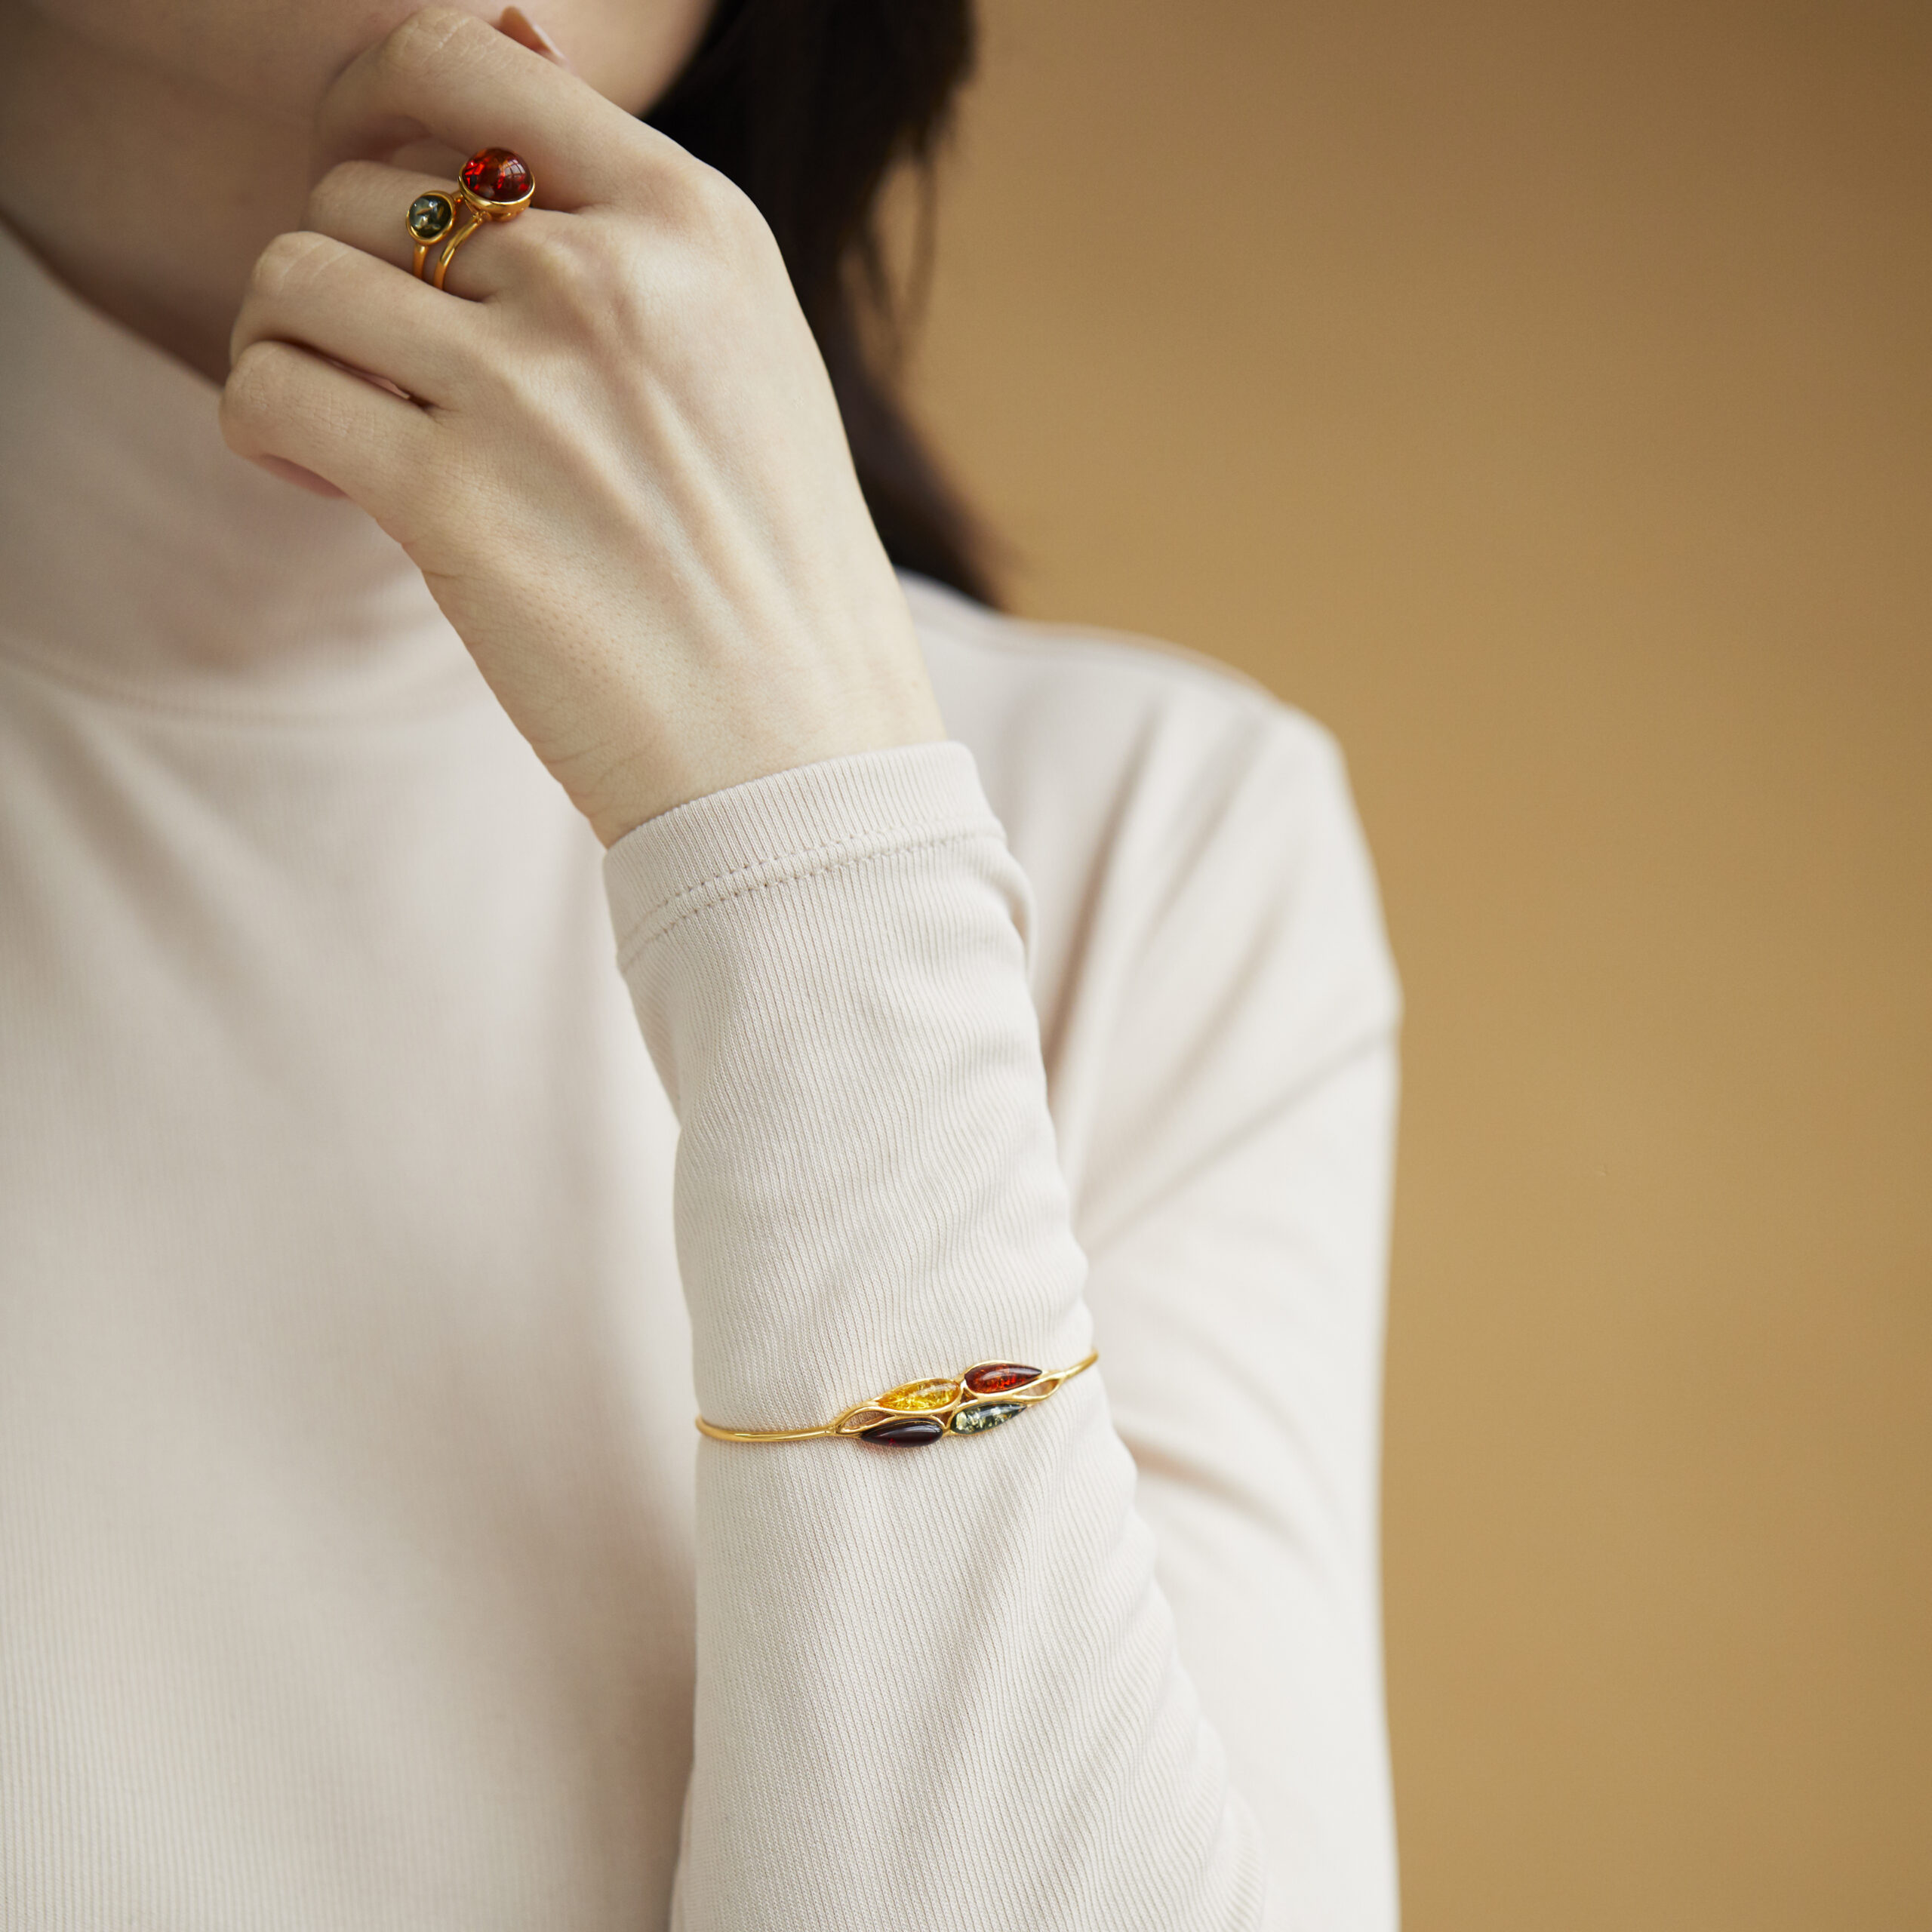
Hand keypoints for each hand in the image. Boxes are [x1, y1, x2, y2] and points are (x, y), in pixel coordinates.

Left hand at [222, 7, 944, 843]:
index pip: (460, 64)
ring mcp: (528, 386)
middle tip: (390, 372)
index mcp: (694, 225)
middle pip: (365, 187)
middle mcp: (608, 278)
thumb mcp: (748, 354)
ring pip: (293, 274)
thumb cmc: (776, 575)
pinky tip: (325, 477)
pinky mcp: (450, 501)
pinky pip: (268, 390)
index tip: (369, 184)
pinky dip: (267, 424)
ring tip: (348, 423)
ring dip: (292, 344)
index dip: (372, 108)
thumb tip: (508, 51)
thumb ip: (634, 228)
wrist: (802, 751)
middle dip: (352, 274)